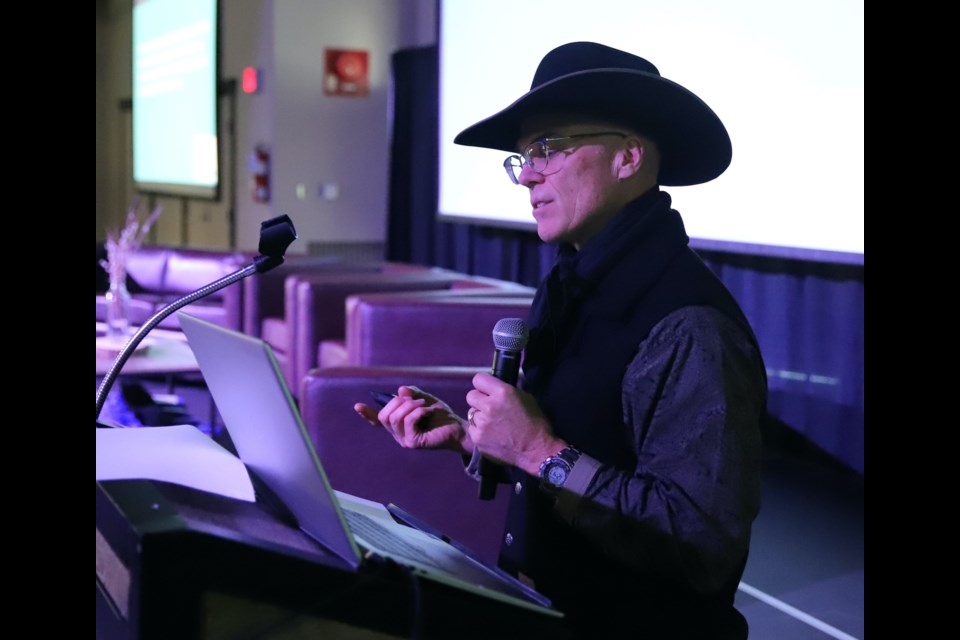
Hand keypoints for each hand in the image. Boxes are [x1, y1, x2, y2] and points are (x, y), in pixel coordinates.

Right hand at [354, 385, 473, 454]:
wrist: (458, 429)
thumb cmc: (442, 416)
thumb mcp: (425, 400)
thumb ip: (412, 395)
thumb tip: (400, 390)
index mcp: (398, 425)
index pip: (378, 421)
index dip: (367, 414)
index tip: (357, 406)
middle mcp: (398, 434)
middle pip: (385, 415)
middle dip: (398, 402)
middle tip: (417, 400)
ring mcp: (404, 440)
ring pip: (395, 418)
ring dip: (411, 406)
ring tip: (425, 405)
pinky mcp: (413, 443)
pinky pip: (408, 421)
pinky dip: (418, 411)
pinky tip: (429, 411)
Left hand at [465, 372, 562, 474]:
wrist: (536, 450)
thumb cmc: (535, 423)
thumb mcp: (525, 398)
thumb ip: (506, 390)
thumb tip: (493, 389)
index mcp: (502, 392)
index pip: (478, 379)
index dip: (483, 385)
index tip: (487, 391)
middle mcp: (489, 406)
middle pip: (471, 396)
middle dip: (479, 400)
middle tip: (489, 408)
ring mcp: (481, 423)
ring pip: (470, 413)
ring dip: (479, 416)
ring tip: (492, 423)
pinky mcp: (477, 438)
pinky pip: (472, 429)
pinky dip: (479, 430)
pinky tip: (492, 434)